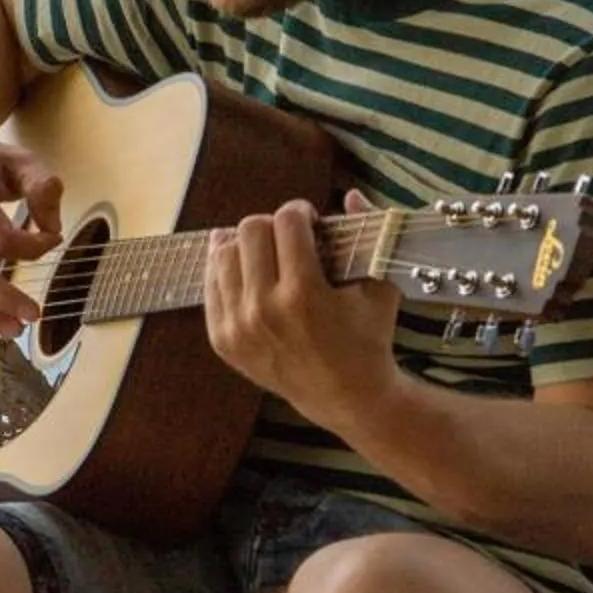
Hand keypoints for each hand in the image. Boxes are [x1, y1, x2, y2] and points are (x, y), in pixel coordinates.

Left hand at [203, 190, 403, 433]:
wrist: (346, 397)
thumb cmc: (368, 338)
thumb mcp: (381, 285)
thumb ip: (371, 233)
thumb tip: (352, 194)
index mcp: (303, 293)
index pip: (286, 221)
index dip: (300, 212)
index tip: (310, 221)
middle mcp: (263, 309)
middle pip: (249, 230)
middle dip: (272, 225)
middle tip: (288, 237)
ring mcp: (238, 327)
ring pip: (222, 254)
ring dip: (246, 246)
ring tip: (266, 253)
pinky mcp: (223, 341)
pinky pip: (211, 286)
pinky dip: (228, 272)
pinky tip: (248, 272)